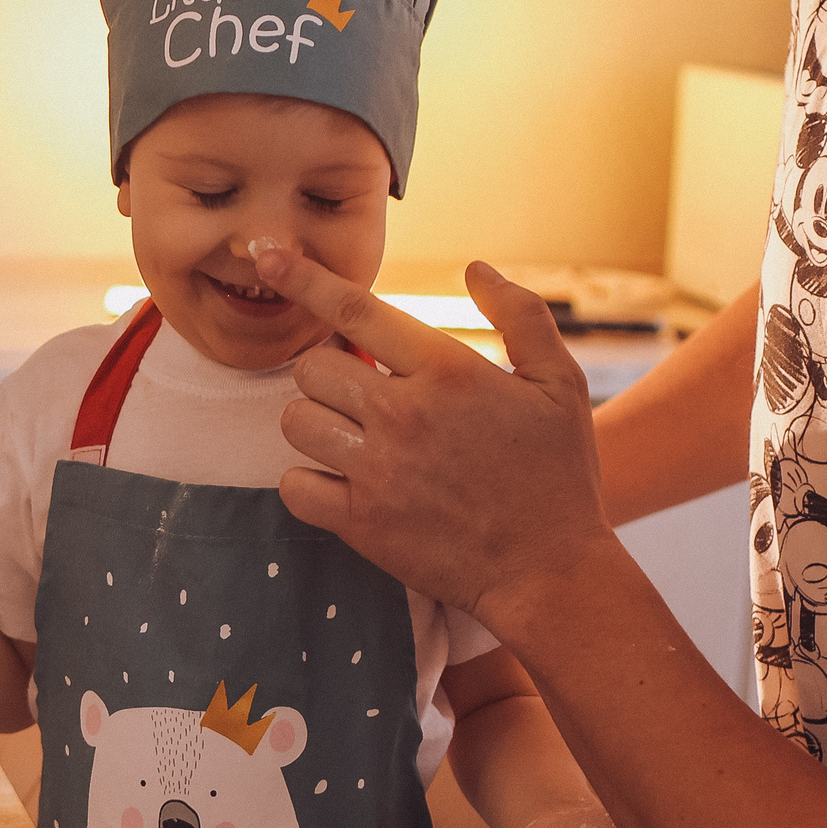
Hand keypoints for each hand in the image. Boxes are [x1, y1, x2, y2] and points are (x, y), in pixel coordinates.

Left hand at [253, 250, 609, 629]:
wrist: (551, 571)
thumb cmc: (558, 474)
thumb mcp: (559, 382)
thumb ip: (520, 314)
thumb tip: (475, 268)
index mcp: (447, 371)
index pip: (354, 310)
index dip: (302, 278)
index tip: (268, 257)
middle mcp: (404, 414)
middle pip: (312, 366)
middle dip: (328, 372)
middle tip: (361, 392)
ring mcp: (379, 471)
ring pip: (295, 421)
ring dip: (315, 421)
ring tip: (353, 434)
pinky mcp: (362, 522)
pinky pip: (294, 485)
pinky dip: (307, 480)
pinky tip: (342, 479)